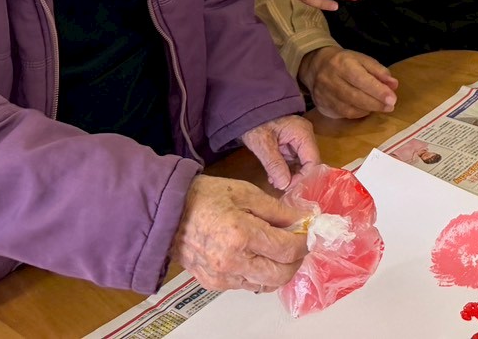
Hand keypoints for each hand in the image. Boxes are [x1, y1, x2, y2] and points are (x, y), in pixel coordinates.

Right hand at [170, 175, 307, 292]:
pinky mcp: (214, 284)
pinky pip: (247, 285)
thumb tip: (302, 221)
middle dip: (297, 260)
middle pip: (281, 275)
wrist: (167, 213)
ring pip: (266, 285)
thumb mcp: (246, 192)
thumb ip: (277, 210)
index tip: (310, 233)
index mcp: (241, 234)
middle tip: (298, 244)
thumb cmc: (206, 197)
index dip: (305, 242)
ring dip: (279, 270)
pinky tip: (258, 257)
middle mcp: (233, 262)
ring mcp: (222, 276)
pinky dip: (260, 274)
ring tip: (278, 250)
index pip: (288, 250)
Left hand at [240, 114, 317, 189]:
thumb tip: (285, 185)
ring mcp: (297, 140)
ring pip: (301, 164)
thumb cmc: (255, 123)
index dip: (304, 177)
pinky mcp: (289, 144)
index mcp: (303, 133)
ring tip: (274, 183)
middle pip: (308, 163)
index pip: (312, 161)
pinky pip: (292, 161)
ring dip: (289, 175)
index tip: (288, 188)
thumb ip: (275, 165)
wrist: (245, 110)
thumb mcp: (263, 144)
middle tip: (281, 187)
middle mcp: (304, 137)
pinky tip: (273, 177)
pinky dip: (285, 170)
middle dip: (296, 178)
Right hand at [299, 47, 398, 118]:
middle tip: (390, 106)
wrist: (316, 66)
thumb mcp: (362, 59)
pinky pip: (343, 114)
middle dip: (375, 103)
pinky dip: (358, 114)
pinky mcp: (322, 106)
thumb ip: (378, 71)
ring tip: (381, 108)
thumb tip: (393, 85)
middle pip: (355, 96)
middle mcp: (331, 80)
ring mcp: (324, 95)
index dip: (378, 91)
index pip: (361, 79)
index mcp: (343, 64)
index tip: (392, 99)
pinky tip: (367, 110)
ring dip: (368, 110)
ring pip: (349, 108)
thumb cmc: (344, 62)